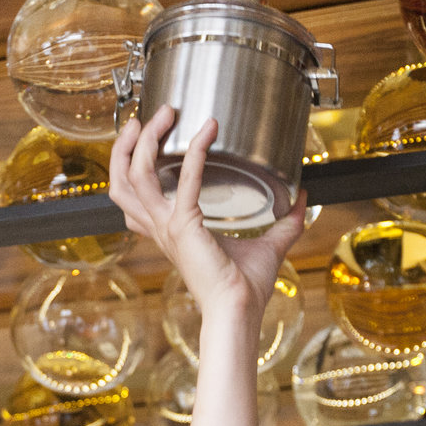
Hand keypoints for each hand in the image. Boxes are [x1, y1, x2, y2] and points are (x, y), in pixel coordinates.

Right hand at [107, 108, 308, 322]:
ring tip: (164, 114)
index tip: (148, 135)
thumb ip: (287, 221)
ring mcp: (168, 227)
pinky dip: (198, 151)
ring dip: (146, 141)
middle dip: (126, 146)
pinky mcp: (184, 226)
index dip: (132, 163)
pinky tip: (211, 131)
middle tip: (143, 118)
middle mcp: (161, 227)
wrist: (240, 311)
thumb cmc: (245, 289)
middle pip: (121, 181)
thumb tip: (304, 198)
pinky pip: (186, 179)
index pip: (133, 195)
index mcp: (169, 231)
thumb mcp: (268, 245)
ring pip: (135, 176)